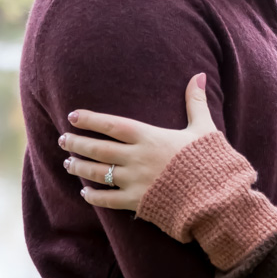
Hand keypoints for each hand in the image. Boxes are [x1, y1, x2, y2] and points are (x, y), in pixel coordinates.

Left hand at [60, 73, 217, 210]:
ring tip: (67, 163)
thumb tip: (199, 75)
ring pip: (98, 173)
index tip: (73, 116)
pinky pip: (107, 200)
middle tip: (62, 140)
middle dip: (77, 143)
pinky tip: (85, 193)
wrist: (214, 196)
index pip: (113, 125)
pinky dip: (93, 197)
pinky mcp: (137, 202)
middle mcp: (137, 158)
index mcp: (150, 138)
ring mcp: (135, 181)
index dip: (91, 120)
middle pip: (99, 149)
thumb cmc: (209, 160)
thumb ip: (196, 103)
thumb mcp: (204, 128)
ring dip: (80, 168)